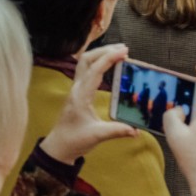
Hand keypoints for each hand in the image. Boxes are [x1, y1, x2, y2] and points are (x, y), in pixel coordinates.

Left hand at [39, 44, 136, 163]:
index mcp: (81, 95)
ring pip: (85, 62)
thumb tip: (136, 130)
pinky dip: (98, 62)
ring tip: (118, 52)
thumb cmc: (74, 140)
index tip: (124, 52)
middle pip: (87, 59)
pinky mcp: (78, 91)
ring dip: (100, 54)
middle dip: (104, 50)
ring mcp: (76, 88)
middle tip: (124, 48)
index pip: (95, 70)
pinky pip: (86, 69)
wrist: (59, 146)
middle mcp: (77, 88)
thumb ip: (117, 131)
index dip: (109, 58)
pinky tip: (108, 64)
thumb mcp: (97, 136)